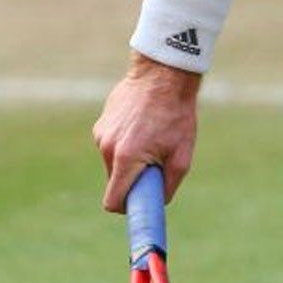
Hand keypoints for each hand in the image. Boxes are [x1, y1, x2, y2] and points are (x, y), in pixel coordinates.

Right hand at [92, 56, 201, 211]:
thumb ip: (167, 186)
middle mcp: (107, 147)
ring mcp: (101, 133)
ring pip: (114, 162)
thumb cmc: (176, 116)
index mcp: (126, 158)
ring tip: (151, 138)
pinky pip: (112, 144)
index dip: (126, 207)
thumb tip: (157, 202)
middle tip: (155, 164)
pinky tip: (142, 125)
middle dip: (133, 180)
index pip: (112, 201)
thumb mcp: (182, 157)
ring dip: (130, 159)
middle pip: (115, 181)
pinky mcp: (101, 123)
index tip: (139, 203)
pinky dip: (125, 143)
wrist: (163, 74)